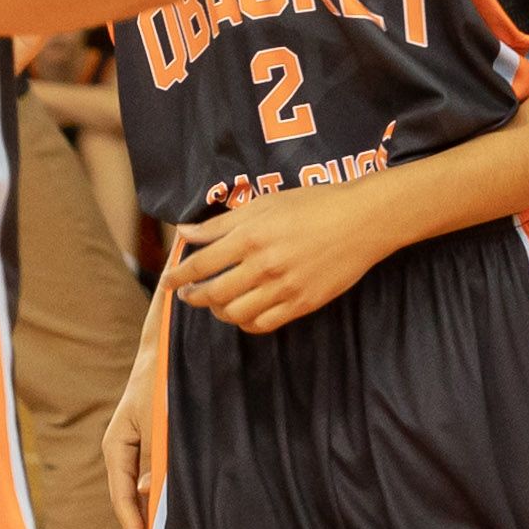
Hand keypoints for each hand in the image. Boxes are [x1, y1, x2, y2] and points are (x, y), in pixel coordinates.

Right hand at [107, 365, 164, 528]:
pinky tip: (182, 510)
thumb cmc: (160, 382)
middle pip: (132, 500)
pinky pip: (159, 477)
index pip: (122, 500)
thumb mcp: (158, 421)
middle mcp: (124, 452)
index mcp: (115, 448)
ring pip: (147, 491)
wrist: (169, 350)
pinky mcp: (156, 444)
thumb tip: (148, 497)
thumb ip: (156, 459)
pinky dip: (168, 494)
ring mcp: (139, 449)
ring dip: (159, 514)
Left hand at [165, 177, 398, 337]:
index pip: (201, 264)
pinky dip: (246, 323)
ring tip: (215, 304)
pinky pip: (264, 324)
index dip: (179, 275)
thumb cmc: (314, 204)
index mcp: (251, 237)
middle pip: (213, 294)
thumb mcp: (265, 204)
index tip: (167, 281)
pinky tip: (243, 313)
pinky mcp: (302, 304)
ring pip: (235, 314)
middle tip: (187, 295)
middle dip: (193, 297)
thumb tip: (185, 232)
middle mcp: (263, 265)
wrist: (361, 221)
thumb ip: (222, 223)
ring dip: (218, 312)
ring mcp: (284, 288)